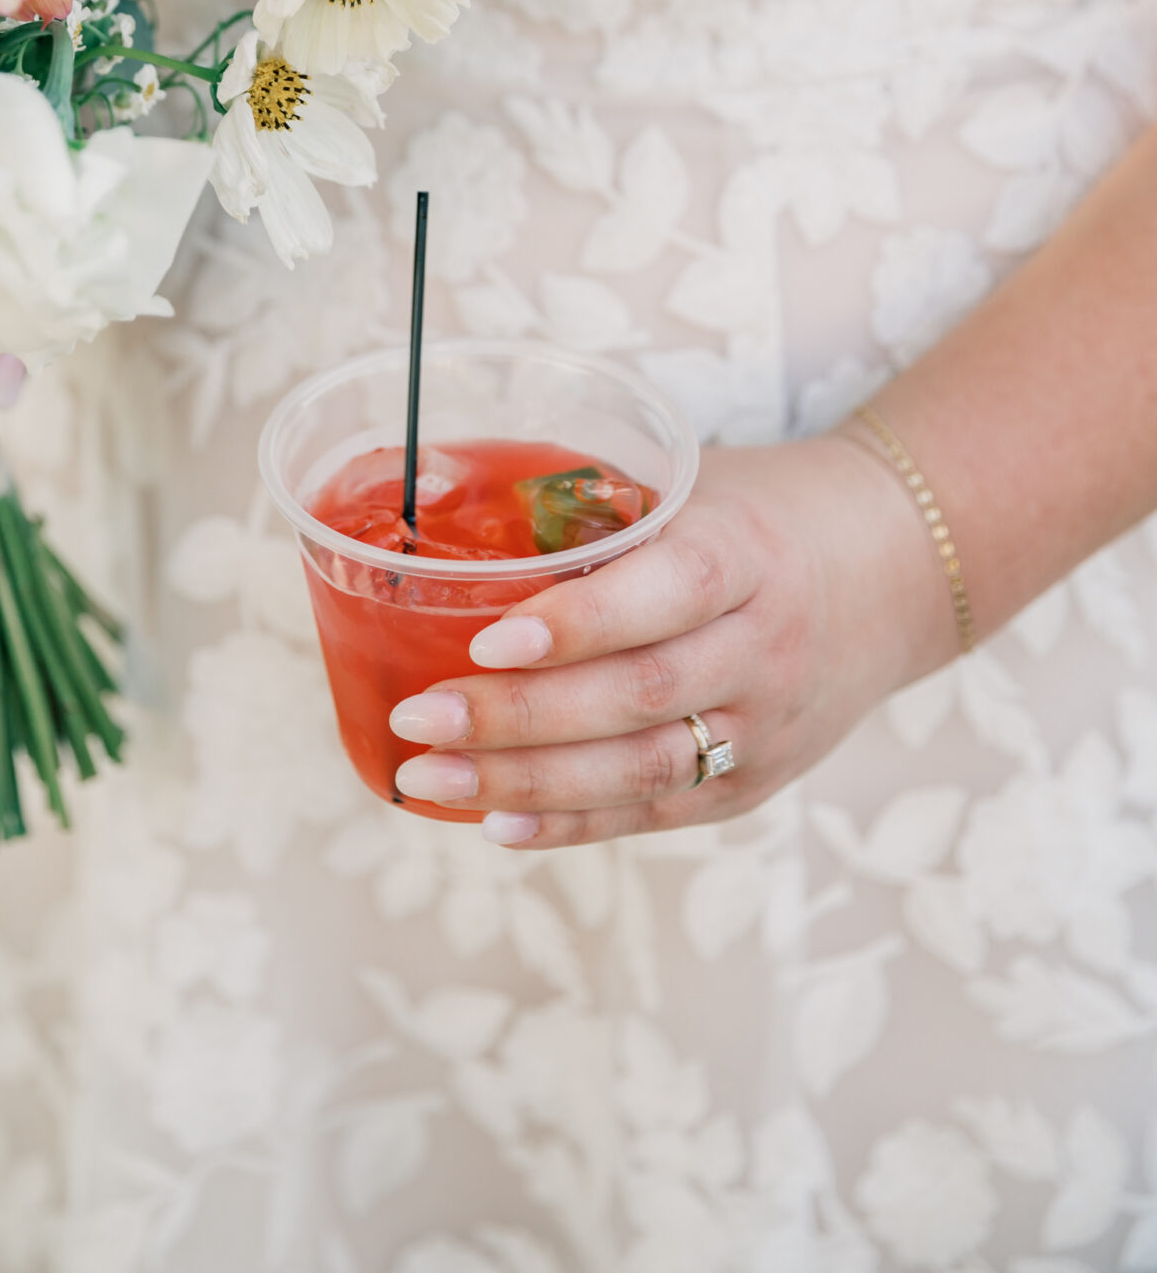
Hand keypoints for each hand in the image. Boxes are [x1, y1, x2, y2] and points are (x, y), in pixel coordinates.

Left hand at [386, 434, 957, 847]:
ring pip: (644, 769)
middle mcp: (767, 648)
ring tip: (427, 776)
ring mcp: (767, 726)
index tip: (487, 638)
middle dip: (519, 717)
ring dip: (525, 783)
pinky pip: (657, 810)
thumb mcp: (689, 483)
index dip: (582, 622)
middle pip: (641, 696)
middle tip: (419, 715)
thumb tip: (437, 502)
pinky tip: (493, 822)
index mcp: (750, 552)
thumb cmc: (752, 513)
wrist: (889, 571)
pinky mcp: (756, 782)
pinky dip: (572, 823)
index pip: (673, 591)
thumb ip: (591, 504)